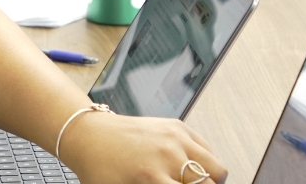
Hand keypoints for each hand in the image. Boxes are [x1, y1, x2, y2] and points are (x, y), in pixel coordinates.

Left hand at [59, 112, 227, 183]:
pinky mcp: (178, 126)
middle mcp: (168, 155)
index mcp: (152, 177)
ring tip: (193, 183)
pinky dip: (205, 162)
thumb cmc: (99, 168)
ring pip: (217, 169)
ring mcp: (176, 138)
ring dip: (209, 179)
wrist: (88, 134)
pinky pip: (208, 149)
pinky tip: (188, 167)